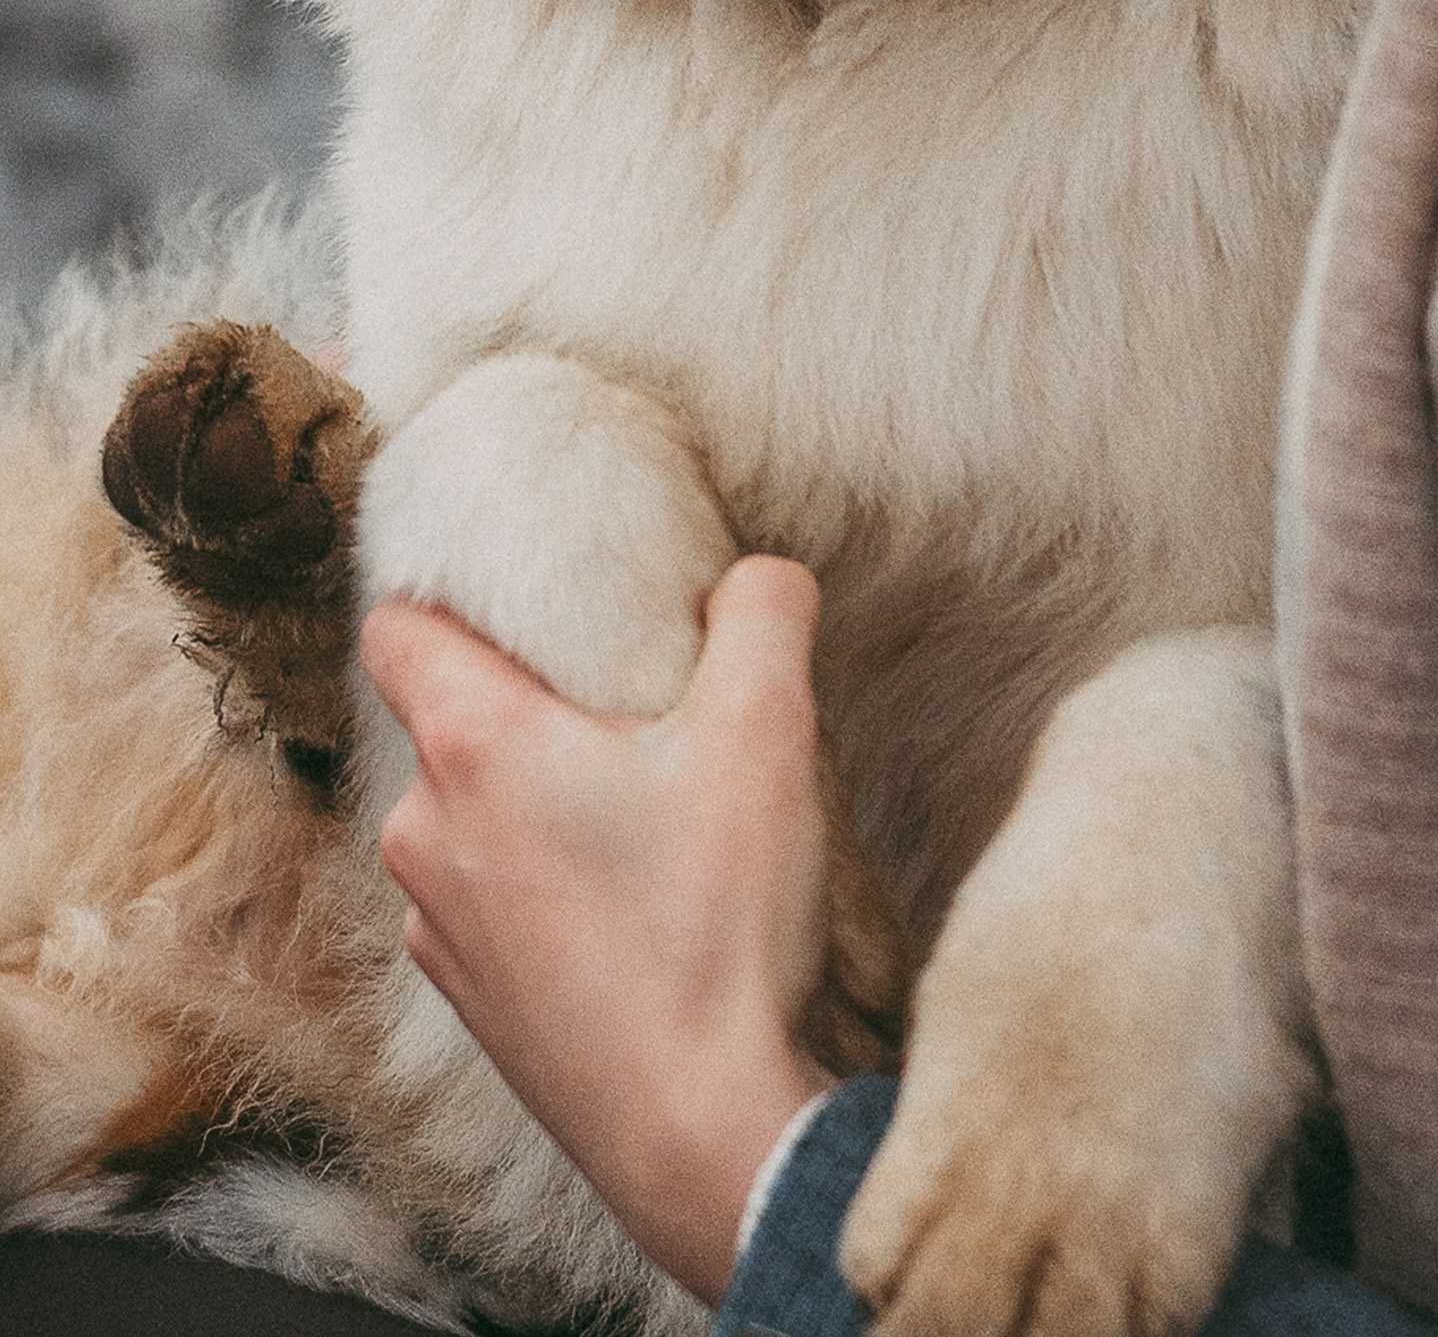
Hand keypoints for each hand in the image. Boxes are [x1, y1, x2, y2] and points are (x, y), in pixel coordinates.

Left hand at [360, 556, 835, 1303]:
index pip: (396, 626)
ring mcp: (436, 927)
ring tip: (646, 818)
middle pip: (451, 719)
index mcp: (471, 744)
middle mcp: (423, 831)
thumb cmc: (714, 925)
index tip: (531, 602)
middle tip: (636, 715)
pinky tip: (633, 907)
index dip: (451, 595)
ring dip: (540, 802)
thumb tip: (754, 577)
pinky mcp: (471, 1000)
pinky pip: (491, 901)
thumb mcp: (768, 729)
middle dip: (535, 704)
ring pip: (472, 816)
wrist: (698, 1133)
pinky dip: (544, 886)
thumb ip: (764, 612)